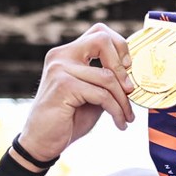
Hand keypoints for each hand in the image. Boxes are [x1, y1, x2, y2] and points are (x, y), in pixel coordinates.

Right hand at [16, 23, 136, 164]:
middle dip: (122, 65)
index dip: (119, 45)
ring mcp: (60, 69)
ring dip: (123, 100)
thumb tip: (133, 74)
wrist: (42, 143)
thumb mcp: (92, 94)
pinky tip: (119, 122)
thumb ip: (106, 80)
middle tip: (130, 89)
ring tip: (127, 116)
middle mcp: (61, 56)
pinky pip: (102, 95)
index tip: (129, 68)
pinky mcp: (63, 86)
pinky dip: (116, 110)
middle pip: (102, 40)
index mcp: (67, 54)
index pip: (98, 32)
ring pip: (107, 76)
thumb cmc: (67, 119)